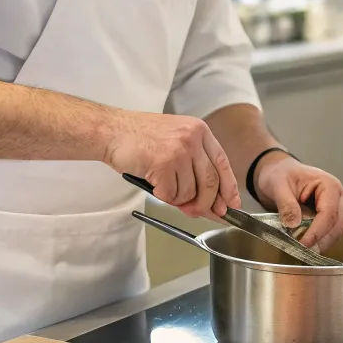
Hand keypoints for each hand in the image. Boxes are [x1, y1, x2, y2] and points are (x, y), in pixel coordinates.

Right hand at [103, 112, 240, 220]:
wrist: (111, 130)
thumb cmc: (139, 138)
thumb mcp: (175, 141)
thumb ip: (194, 166)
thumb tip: (210, 201)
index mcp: (199, 130)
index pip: (223, 164)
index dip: (229, 188)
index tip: (231, 204)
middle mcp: (193, 138)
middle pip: (211, 182)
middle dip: (205, 204)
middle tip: (197, 212)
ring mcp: (179, 150)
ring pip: (190, 192)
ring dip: (178, 198)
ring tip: (163, 186)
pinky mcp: (163, 163)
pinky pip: (171, 195)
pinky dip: (163, 196)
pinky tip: (153, 183)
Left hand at [253, 153, 342, 251]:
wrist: (278, 173)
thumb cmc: (280, 174)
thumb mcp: (278, 185)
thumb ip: (286, 204)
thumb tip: (294, 224)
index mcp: (329, 184)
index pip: (329, 213)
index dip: (317, 232)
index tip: (303, 244)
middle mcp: (338, 196)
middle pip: (339, 224)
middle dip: (323, 240)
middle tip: (305, 251)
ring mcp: (336, 207)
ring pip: (337, 231)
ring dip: (323, 242)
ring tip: (304, 250)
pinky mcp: (330, 217)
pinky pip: (331, 232)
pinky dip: (321, 241)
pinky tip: (307, 246)